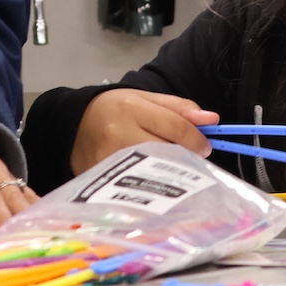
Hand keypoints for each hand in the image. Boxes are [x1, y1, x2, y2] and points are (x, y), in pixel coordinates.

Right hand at [70, 89, 218, 174]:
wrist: (73, 125)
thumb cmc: (115, 109)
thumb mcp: (145, 99)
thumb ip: (179, 108)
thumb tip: (211, 120)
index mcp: (131, 108)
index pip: (174, 127)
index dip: (196, 139)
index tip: (205, 146)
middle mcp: (118, 134)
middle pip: (166, 151)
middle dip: (184, 156)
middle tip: (190, 158)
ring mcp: (108, 160)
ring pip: (153, 172)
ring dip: (170, 172)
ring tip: (172, 168)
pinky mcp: (101, 181)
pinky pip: (135, 186)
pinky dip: (150, 184)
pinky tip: (155, 181)